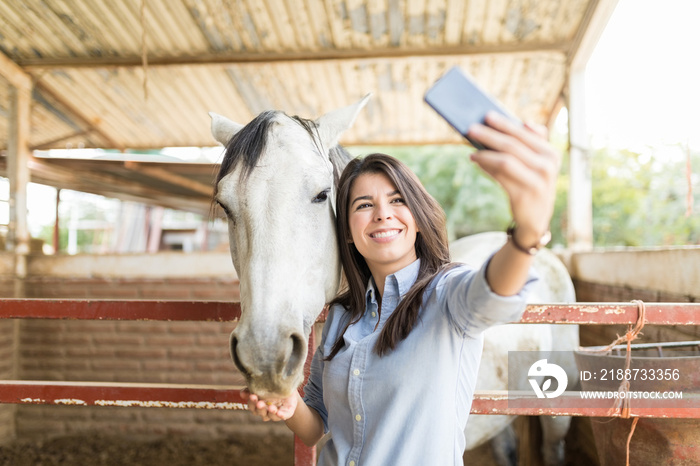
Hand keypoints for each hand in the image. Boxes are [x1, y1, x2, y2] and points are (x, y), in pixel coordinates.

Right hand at [240, 388, 298, 421]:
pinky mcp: (286, 413)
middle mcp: (265, 410)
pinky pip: (283, 416)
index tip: (252, 395)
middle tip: (260, 403)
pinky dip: (281, 415)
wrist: (290, 387)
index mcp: (258, 403)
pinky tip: (279, 413)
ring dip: (270, 412)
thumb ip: (252, 388)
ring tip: (271, 407)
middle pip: (259, 412)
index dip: (251, 402)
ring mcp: (275, 412)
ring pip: (270, 416)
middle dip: (259, 408)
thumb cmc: (273, 386)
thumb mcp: (263, 384)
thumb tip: (242, 393)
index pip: (252, 406)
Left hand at [467, 112, 560, 244]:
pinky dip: (486, 166)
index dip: (505, 124)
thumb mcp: (535, 163)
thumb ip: (527, 143)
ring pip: (505, 160)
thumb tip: (505, 125)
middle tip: (471, 128)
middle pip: (513, 145)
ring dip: (485, 152)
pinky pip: (500, 176)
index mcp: (551, 153)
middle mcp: (548, 166)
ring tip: (471, 148)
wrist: (536, 218)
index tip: (487, 115)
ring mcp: (537, 182)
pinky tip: (476, 161)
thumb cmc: (531, 183)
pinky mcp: (524, 195)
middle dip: (490, 135)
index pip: (525, 134)